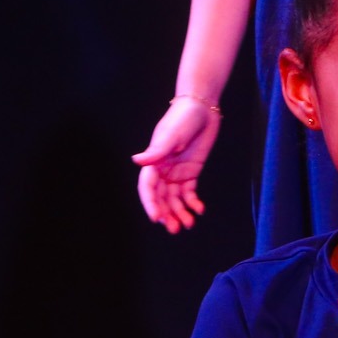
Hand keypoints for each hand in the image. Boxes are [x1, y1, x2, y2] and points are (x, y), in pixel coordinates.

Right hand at [133, 98, 221, 232]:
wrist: (201, 108)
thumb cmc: (183, 118)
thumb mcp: (170, 135)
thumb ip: (156, 151)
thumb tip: (136, 161)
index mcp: (153, 163)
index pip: (148, 188)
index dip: (150, 203)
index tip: (156, 218)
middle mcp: (162, 171)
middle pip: (161, 198)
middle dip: (166, 214)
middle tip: (174, 229)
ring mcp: (176, 173)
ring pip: (174, 199)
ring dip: (179, 213)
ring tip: (188, 224)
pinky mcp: (190, 173)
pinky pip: (189, 193)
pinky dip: (192, 203)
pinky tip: (199, 210)